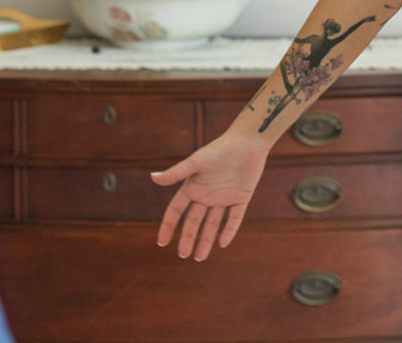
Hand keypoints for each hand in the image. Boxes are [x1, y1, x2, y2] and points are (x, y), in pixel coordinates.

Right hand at [151, 133, 267, 260]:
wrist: (247, 142)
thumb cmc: (219, 149)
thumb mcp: (196, 162)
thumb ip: (176, 173)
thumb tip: (153, 178)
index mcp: (193, 186)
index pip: (176, 210)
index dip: (169, 226)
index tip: (162, 243)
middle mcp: (206, 194)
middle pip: (194, 221)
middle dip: (188, 238)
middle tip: (183, 255)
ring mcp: (223, 197)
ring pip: (212, 223)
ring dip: (206, 240)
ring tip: (199, 258)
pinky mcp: (241, 198)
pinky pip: (233, 218)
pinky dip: (229, 230)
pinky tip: (223, 243)